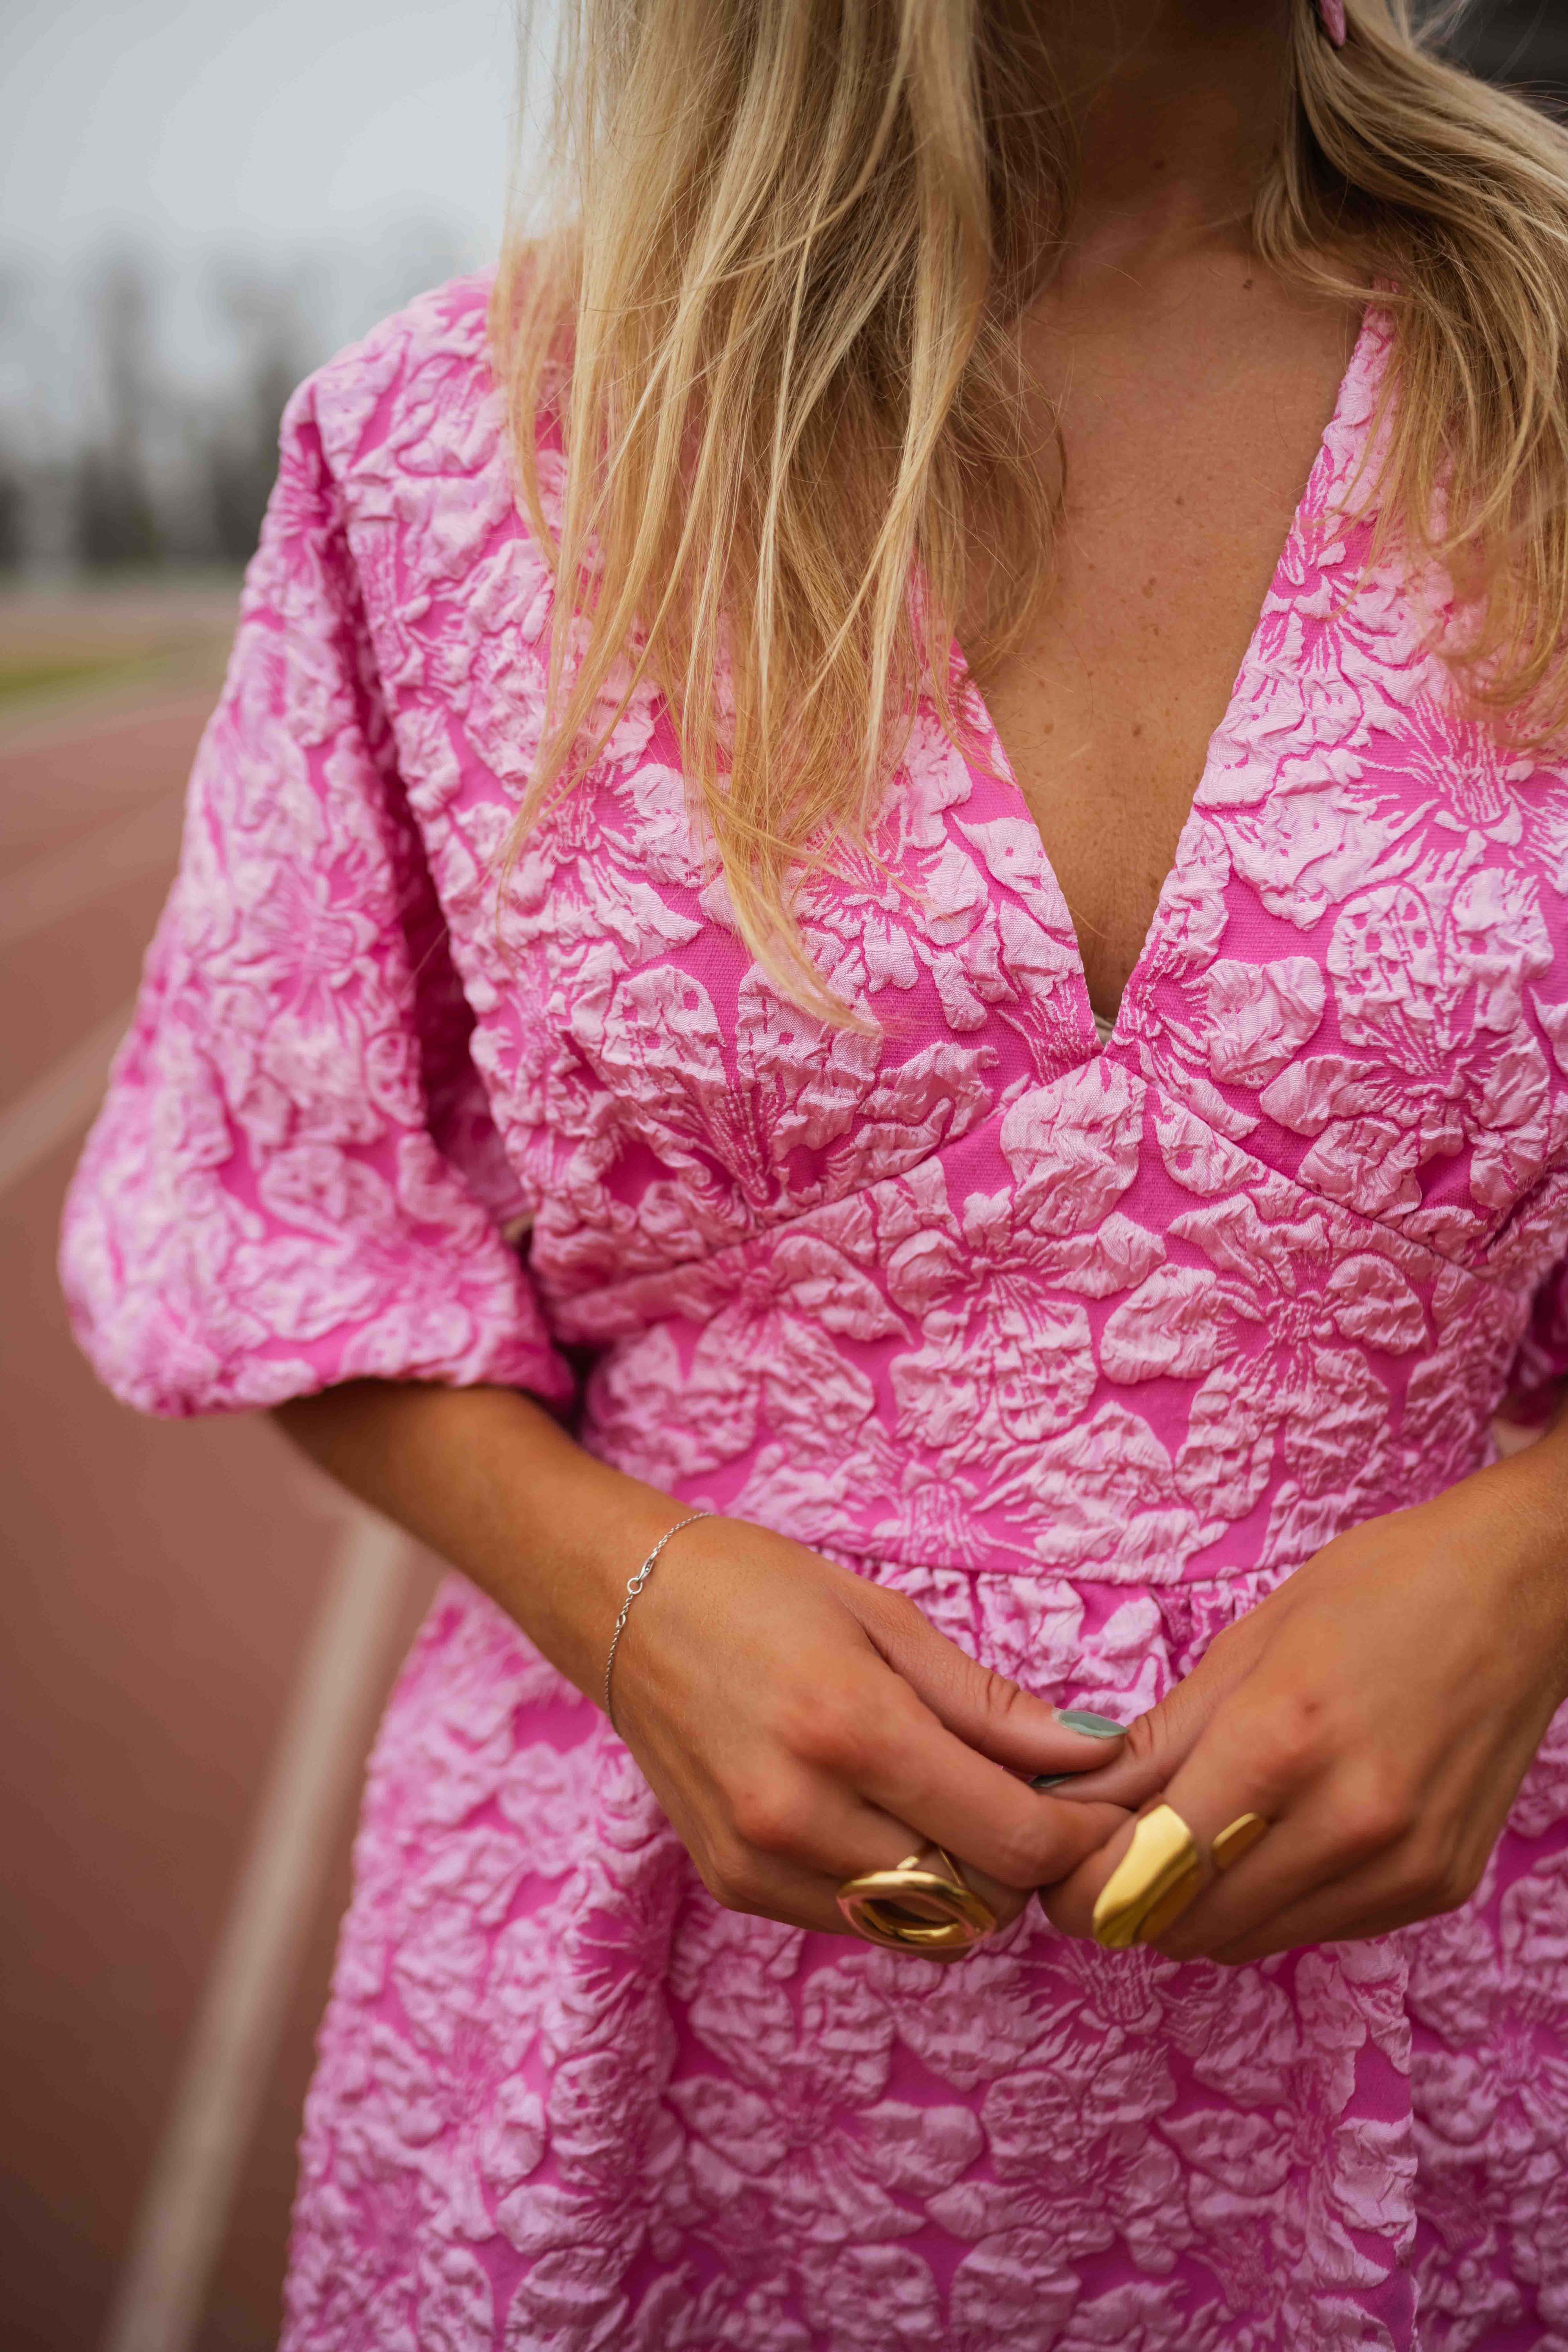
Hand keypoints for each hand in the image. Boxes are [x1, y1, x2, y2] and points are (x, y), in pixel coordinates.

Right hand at [613, 1515, 1131, 1939]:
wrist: (625, 1605)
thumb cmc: (760, 1590)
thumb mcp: (886, 1619)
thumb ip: (990, 1705)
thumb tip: (1093, 1756)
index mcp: (849, 1727)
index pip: (1009, 1840)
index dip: (1077, 1838)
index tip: (1100, 1811)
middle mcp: (798, 1810)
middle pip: (973, 1895)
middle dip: (1022, 1861)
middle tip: (1033, 1802)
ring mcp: (759, 1859)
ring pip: (918, 1924)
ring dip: (962, 1882)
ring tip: (959, 1808)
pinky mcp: (734, 1884)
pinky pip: (854, 1920)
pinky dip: (896, 1890)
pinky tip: (887, 1821)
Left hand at [1034, 1439, 1567, 1961]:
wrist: (1520, 1592)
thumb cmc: (1377, 1592)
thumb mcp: (1246, 1643)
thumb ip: (1158, 1742)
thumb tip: (1076, 1805)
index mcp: (1281, 1741)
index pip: (1150, 1869)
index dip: (1086, 1887)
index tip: (1060, 1874)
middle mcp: (1349, 1818)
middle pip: (1193, 1922)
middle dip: (1133, 1902)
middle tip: (1113, 1858)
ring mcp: (1402, 1863)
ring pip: (1253, 1939)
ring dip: (1201, 1910)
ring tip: (1187, 1845)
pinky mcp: (1437, 1885)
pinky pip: (1321, 1927)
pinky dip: (1273, 1903)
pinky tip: (1270, 1841)